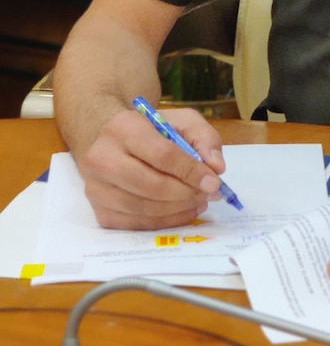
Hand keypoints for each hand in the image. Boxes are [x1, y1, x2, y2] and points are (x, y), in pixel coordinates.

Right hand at [74, 105, 225, 229]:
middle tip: (208, 194)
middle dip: (186, 193)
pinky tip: (182, 212)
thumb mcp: (182, 120)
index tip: (214, 181)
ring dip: (178, 209)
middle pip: (152, 186)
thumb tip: (216, 168)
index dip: (191, 171)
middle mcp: (101, 158)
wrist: (114, 141)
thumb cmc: (151, 129)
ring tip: (199, 201)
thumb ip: (204, 138)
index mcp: (123, 128)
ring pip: (143, 208)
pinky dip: (163, 222)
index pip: (162, 155)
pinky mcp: (98, 210)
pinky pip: (134, 224)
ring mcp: (95, 188)